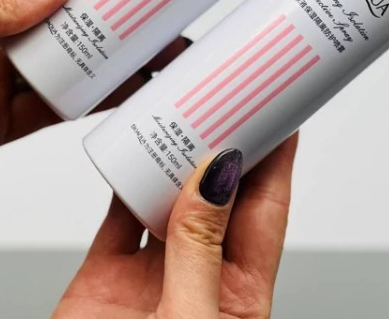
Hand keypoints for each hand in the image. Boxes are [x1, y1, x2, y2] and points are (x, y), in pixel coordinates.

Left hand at [0, 0, 189, 162]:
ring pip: (79, 56)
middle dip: (127, 9)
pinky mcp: (7, 115)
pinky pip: (65, 103)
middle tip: (174, 11)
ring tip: (167, 55)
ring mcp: (6, 67)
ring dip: (122, 57)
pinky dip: (101, 101)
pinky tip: (131, 95)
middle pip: (77, 7)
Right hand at [54, 133, 297, 318]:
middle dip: (223, 143)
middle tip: (225, 95)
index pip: (267, 208)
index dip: (276, 157)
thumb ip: (201, 249)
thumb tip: (215, 177)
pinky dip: (122, 178)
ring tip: (180, 110)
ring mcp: (153, 275)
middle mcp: (200, 276)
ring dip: (173, 155)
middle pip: (218, 193)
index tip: (281, 109)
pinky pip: (117, 215)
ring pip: (168, 196)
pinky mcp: (107, 278)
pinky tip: (129, 150)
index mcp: (241, 293)